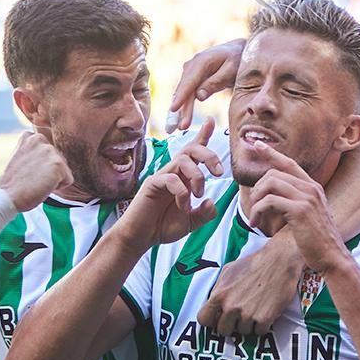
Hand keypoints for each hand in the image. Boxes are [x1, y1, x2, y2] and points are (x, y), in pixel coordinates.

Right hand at [0, 131, 73, 211]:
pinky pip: (68, 180)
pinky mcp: (58, 164)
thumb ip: (37, 152)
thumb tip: (51, 157)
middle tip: (30, 178)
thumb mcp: (23, 158)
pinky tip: (42, 186)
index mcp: (31, 136)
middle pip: (59, 160)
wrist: (4, 197)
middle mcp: (40, 139)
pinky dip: (58, 187)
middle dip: (49, 172)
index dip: (41, 167)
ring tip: (35, 181)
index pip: (50, 154)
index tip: (25, 171)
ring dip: (53, 179)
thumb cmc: (13, 183)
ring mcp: (50, 150)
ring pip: (64, 170)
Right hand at [117, 120, 218, 250]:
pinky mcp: (152, 184)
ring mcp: (162, 177)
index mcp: (184, 177)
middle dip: (209, 155)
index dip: (203, 135)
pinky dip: (182, 192)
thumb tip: (211, 201)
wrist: (141, 238)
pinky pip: (170, 179)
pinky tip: (183, 206)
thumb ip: (204, 213)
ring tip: (198, 194)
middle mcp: (174, 173)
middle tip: (218, 172)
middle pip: (191, 149)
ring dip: (197, 176)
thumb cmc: (162, 226)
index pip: (194, 152)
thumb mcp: (191, 222)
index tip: (212, 121)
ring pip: (182, 160)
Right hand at [167, 39, 244, 131]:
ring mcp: (191, 70)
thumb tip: (199, 96)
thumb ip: (215, 82)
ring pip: (183, 92)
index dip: (180, 97)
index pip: (189, 82)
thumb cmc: (237, 59)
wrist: (238, 50)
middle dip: (179, 109)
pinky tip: (181, 118)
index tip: (174, 109)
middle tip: (177, 127)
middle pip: (184, 90)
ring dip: (180, 110)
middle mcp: (192, 65)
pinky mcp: (192, 76)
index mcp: (202, 62)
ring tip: (179, 127)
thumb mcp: (231, 70)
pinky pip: (187, 92)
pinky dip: (184, 105)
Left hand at [197, 238, 302, 334]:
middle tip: (239, 315)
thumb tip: (212, 303)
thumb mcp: (228, 271)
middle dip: (230, 324)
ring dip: (248, 324)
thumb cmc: (253, 263)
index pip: (203, 319)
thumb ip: (218, 289)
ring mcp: (248, 314)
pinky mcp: (264, 319)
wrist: (279, 261)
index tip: (217, 318)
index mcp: (219, 295)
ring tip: (255, 308)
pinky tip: (265, 311)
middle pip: (223, 330)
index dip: (211, 320)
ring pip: (243, 332)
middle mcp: (231, 307)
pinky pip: (259, 332)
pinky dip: (263, 325)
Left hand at [244, 142, 349, 273]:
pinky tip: (257, 223)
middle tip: (254, 206)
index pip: (290, 163)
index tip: (257, 145)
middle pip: (274, 173)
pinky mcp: (300, 210)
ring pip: (270, 183)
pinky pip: (269, 201)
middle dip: (258, 188)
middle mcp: (311, 188)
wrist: (331, 256)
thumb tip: (273, 198)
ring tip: (254, 217)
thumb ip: (295, 202)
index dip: (272, 153)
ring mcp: (307, 198)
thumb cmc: (316, 240)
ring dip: (256, 200)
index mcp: (313, 187)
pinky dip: (258, 211)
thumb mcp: (307, 215)